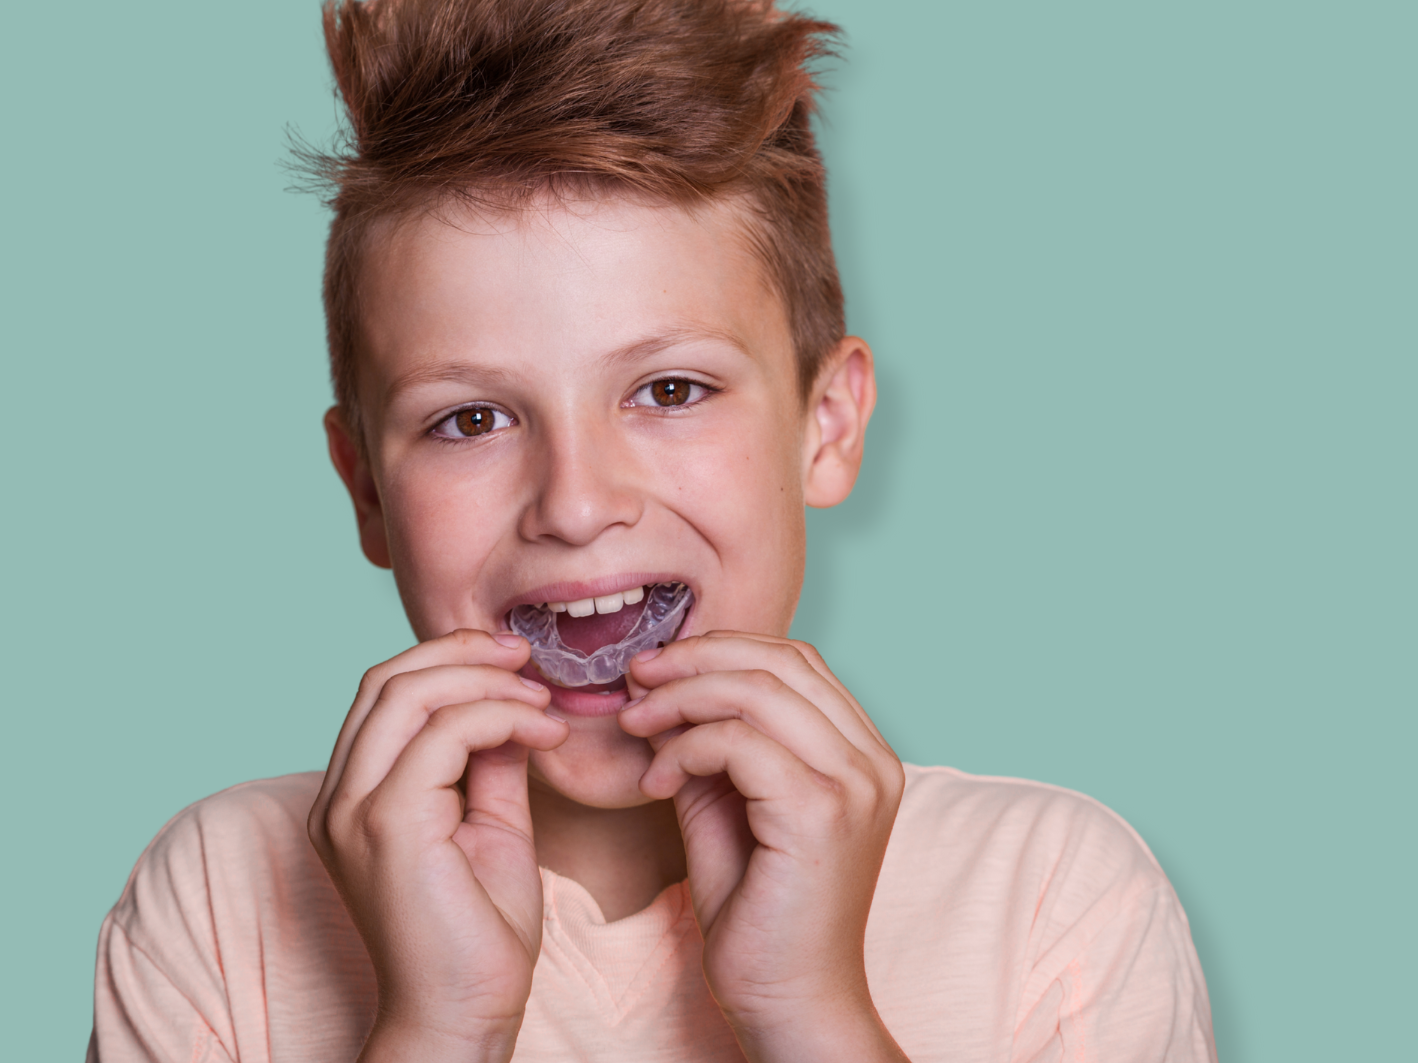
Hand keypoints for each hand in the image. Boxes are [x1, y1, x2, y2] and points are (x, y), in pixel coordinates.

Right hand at [308, 630, 568, 1062]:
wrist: (465, 1016)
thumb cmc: (479, 934)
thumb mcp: (490, 824)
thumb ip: (489, 762)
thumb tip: (510, 703)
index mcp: (353, 796)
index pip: (383, 694)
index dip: (446, 659)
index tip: (512, 660)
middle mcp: (338, 798)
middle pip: (385, 680)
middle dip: (461, 653)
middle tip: (525, 657)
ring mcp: (353, 811)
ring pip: (408, 695)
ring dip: (485, 683)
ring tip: (540, 698)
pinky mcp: (387, 825)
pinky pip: (444, 736)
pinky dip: (500, 718)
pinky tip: (543, 734)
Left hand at [619, 632, 908, 1062]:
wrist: (789, 1002)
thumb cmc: (758, 913)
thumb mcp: (728, 808)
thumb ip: (709, 746)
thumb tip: (663, 689)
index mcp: (862, 753)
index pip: (795, 661)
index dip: (721, 649)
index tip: (657, 669)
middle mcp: (872, 760)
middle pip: (779, 662)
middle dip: (694, 661)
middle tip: (636, 680)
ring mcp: (855, 784)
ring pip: (756, 692)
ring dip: (681, 699)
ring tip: (635, 726)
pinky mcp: (822, 812)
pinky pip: (739, 743)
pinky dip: (684, 747)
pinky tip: (655, 781)